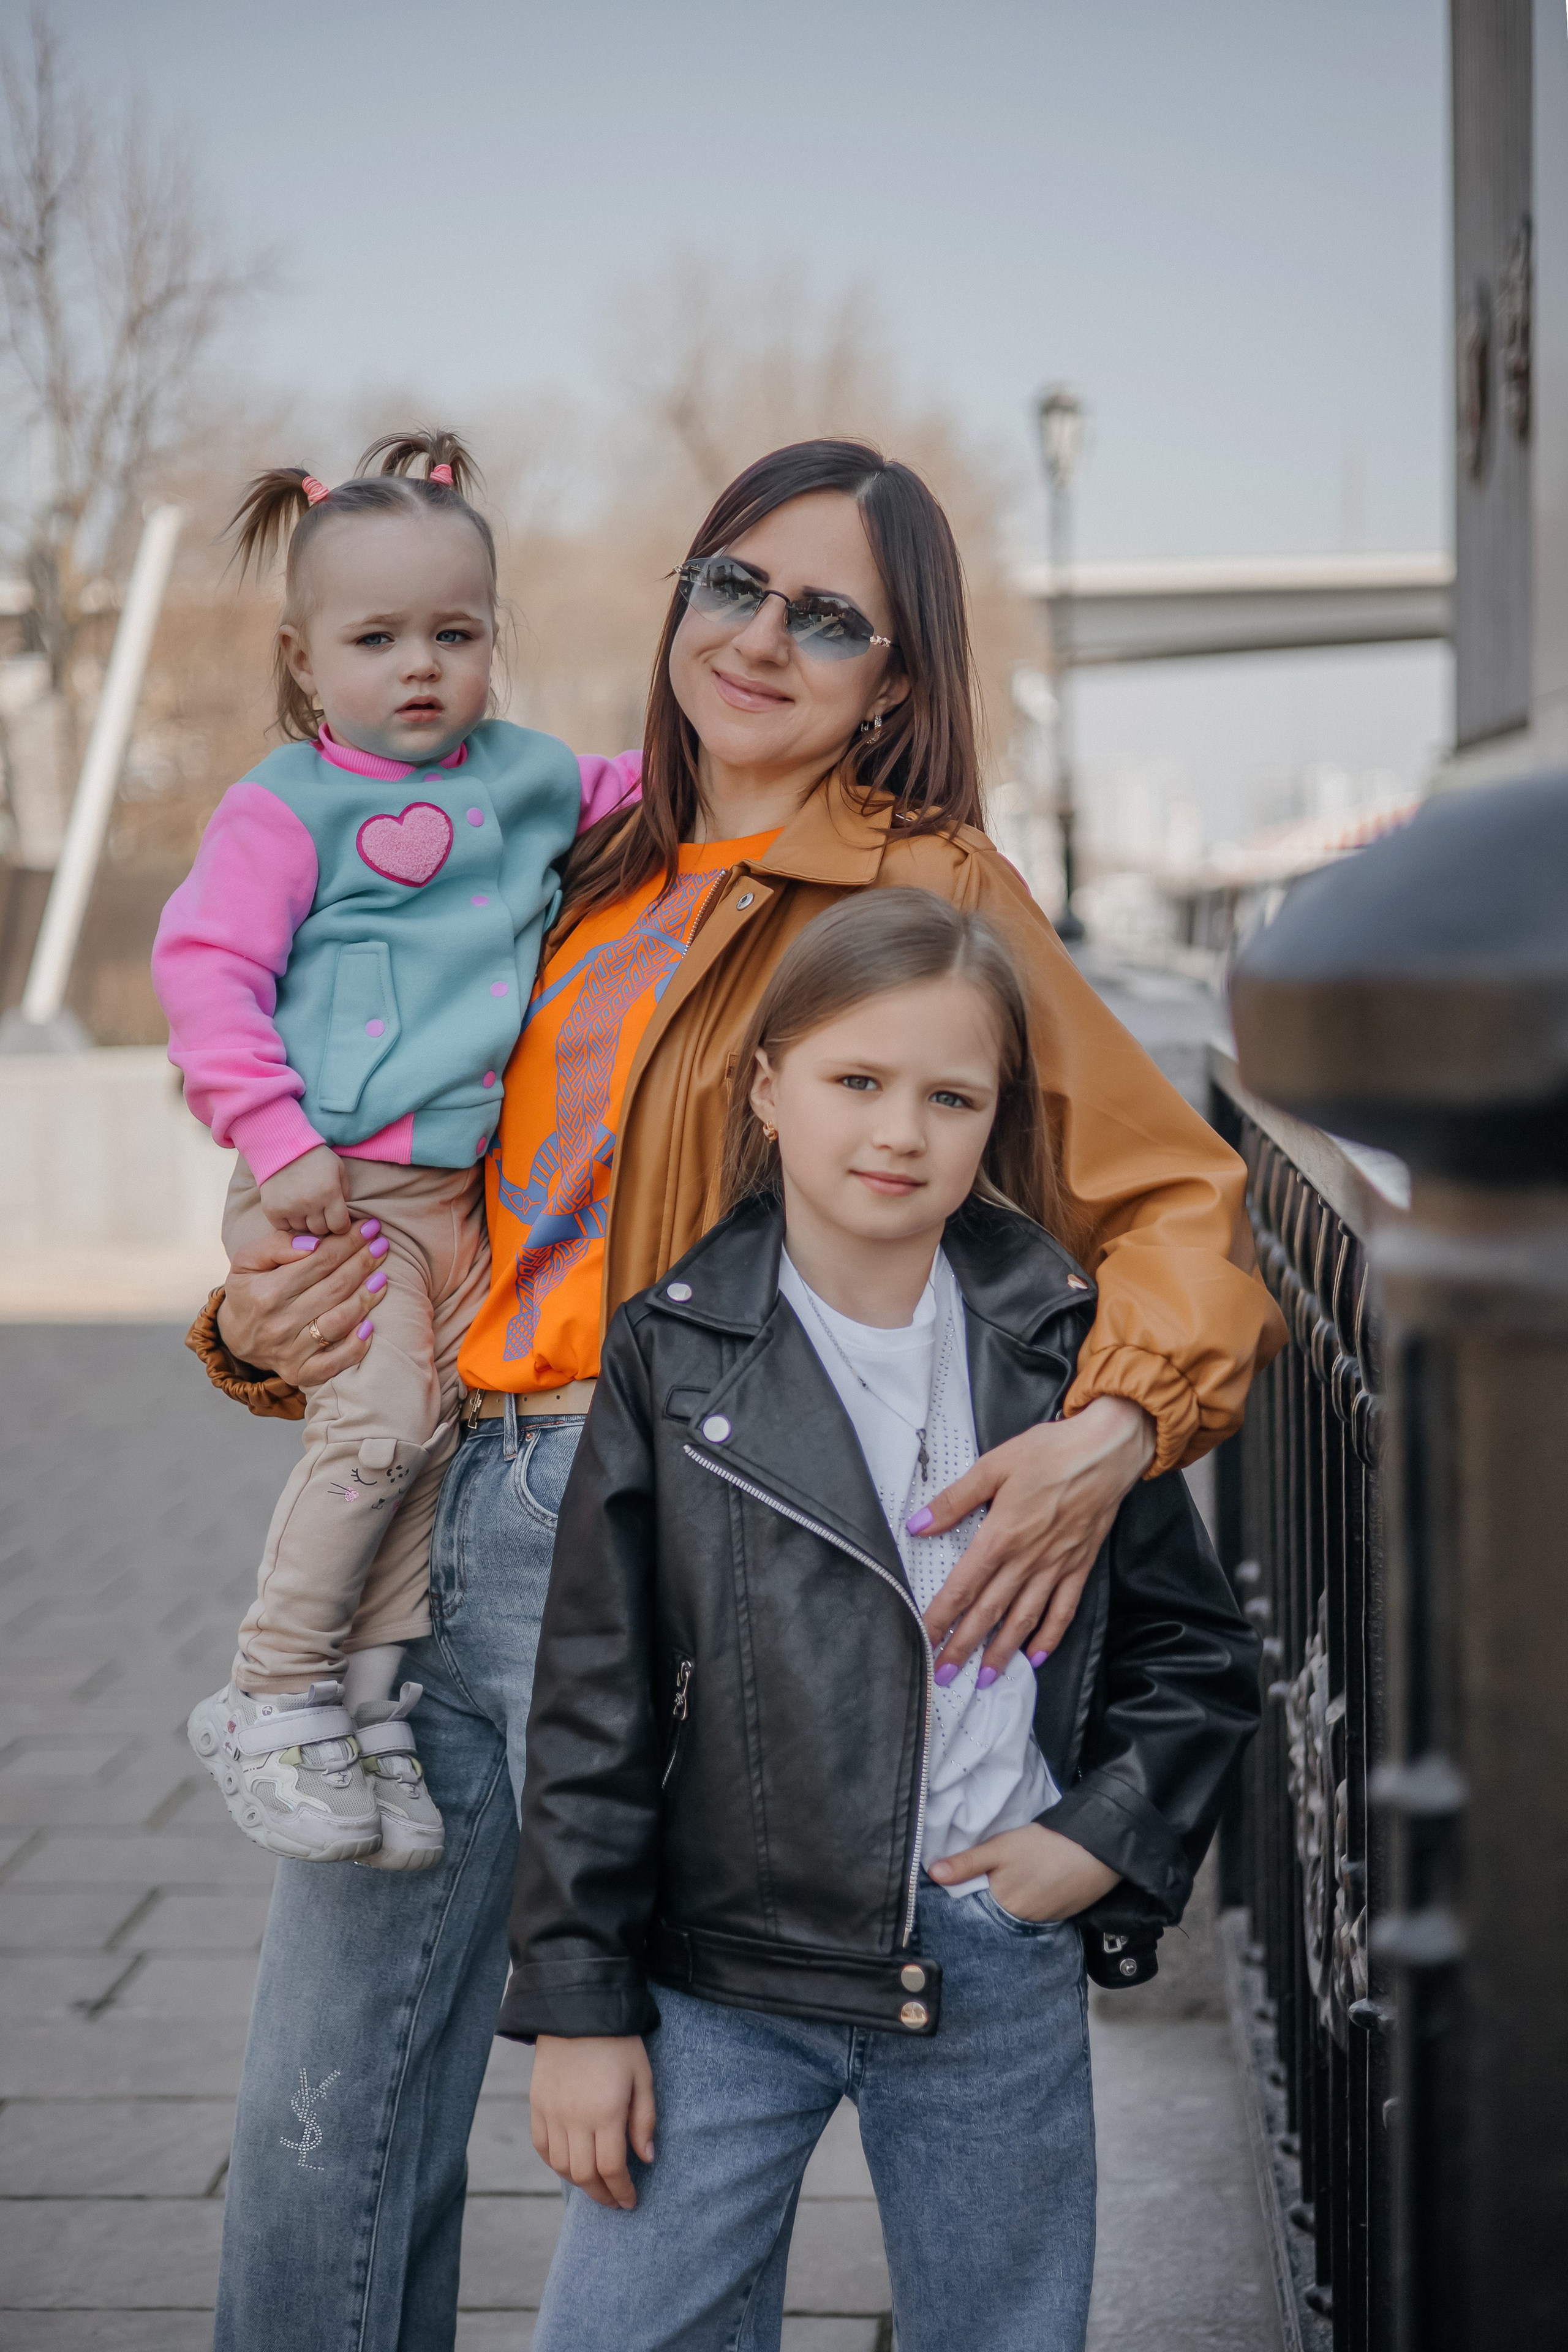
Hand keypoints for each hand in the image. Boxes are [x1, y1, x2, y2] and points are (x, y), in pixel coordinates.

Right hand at [216, 1220, 388, 1387]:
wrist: (235, 1336)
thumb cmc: (248, 1291)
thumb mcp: (247, 1261)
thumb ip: (276, 1245)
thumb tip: (314, 1243)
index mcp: (266, 1292)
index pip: (319, 1261)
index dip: (347, 1242)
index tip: (369, 1228)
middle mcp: (280, 1323)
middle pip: (335, 1288)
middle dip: (363, 1263)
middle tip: (382, 1245)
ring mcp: (291, 1351)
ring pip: (340, 1321)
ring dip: (367, 1298)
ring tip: (382, 1277)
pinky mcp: (300, 1373)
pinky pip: (335, 1363)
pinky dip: (356, 1346)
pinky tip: (371, 1325)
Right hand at [258, 1144, 352, 1235]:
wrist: (281, 1145)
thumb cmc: (315, 1158)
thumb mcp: (338, 1169)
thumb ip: (346, 1193)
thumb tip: (345, 1216)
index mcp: (329, 1193)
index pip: (340, 1226)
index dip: (341, 1225)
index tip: (337, 1219)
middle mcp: (310, 1203)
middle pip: (321, 1230)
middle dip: (323, 1222)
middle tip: (319, 1209)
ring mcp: (289, 1208)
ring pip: (302, 1230)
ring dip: (305, 1221)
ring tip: (303, 1206)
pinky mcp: (272, 1210)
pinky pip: (284, 1228)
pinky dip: (287, 1221)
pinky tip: (290, 1208)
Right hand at [530, 2035, 655, 2210]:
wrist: (578, 2009)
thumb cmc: (618, 2042)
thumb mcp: (643, 2076)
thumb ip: (644, 2120)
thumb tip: (646, 2158)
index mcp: (606, 2112)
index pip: (612, 2169)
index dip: (622, 2191)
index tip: (630, 2201)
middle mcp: (575, 2118)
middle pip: (585, 2175)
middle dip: (602, 2195)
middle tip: (615, 2200)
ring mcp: (552, 2113)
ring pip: (562, 2166)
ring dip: (580, 2183)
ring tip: (596, 2185)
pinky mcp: (537, 2104)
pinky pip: (542, 2147)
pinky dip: (555, 2162)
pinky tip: (570, 2163)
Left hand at [914, 1397, 1155, 1677]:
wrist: (1106, 1449)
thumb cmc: (1050, 1452)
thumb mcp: (993, 1466)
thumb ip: (954, 1500)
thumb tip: (918, 1524)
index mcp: (1001, 1535)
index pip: (962, 1587)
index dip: (940, 1618)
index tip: (924, 1641)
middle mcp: (1027, 1559)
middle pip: (988, 1612)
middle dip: (963, 1647)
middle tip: (943, 1675)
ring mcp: (1056, 1566)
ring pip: (1024, 1619)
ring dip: (1002, 1651)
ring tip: (985, 1678)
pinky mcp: (1080, 1565)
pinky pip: (1064, 1610)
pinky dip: (1050, 1636)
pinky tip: (1038, 1655)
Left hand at [929, 1823, 1120, 1918]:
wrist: (1096, 1850)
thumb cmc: (1044, 1847)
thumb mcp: (999, 1848)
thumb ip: (966, 1864)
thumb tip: (932, 1874)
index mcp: (1003, 1907)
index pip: (977, 1909)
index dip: (973, 1896)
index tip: (971, 1885)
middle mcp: (1022, 1922)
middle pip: (999, 1912)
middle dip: (994, 1899)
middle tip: (1000, 1877)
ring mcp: (1045, 1920)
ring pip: (1020, 1912)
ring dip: (1016, 1899)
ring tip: (1021, 1878)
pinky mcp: (1064, 1914)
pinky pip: (1041, 1911)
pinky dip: (1037, 1900)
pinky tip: (1039, 1882)